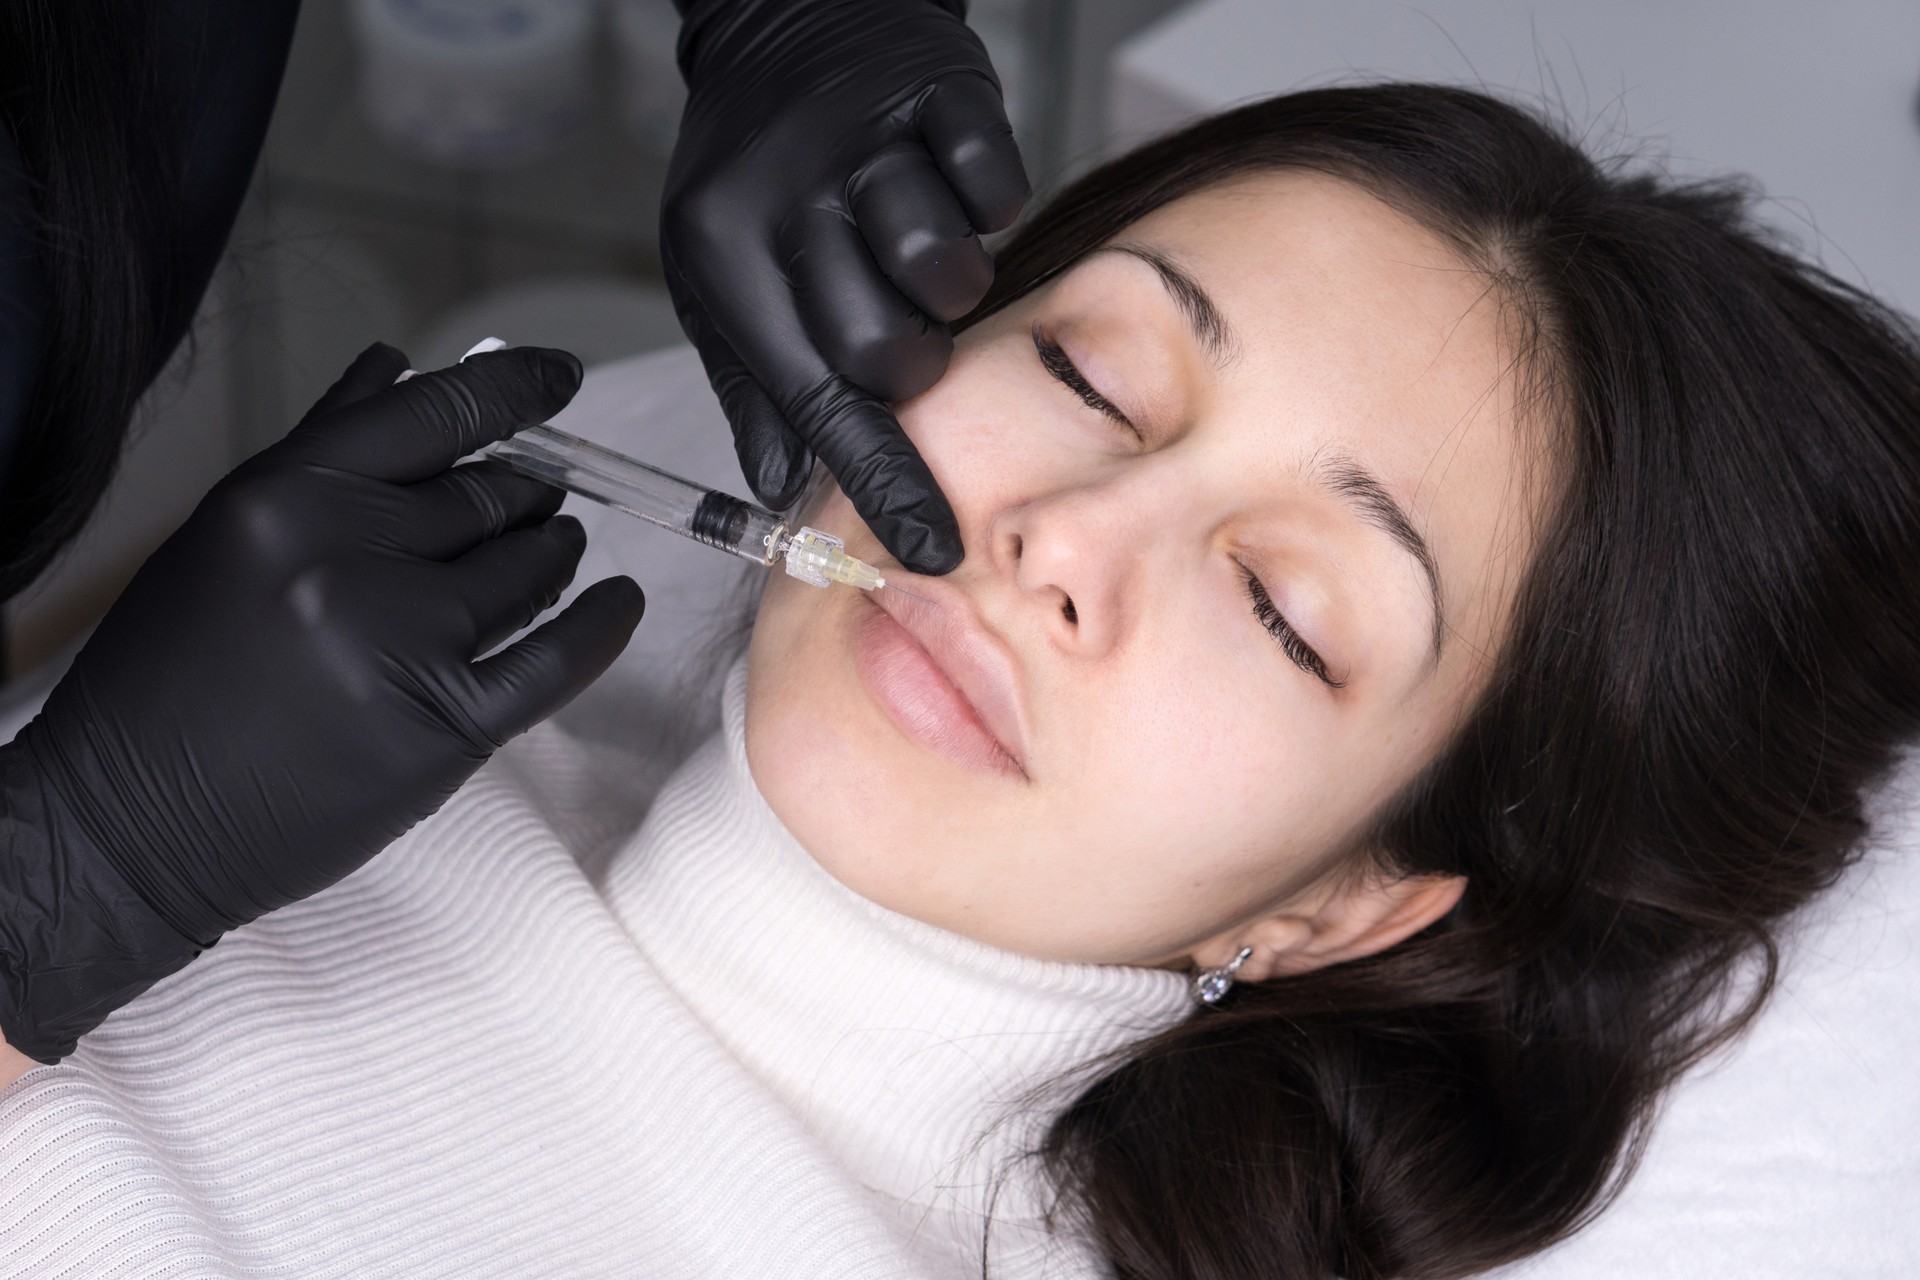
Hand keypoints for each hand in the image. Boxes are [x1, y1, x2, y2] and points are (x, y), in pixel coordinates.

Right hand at [14, 343, 643, 990]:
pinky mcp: (443, 728)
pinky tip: (618, 600)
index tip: (558, 377)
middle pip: (489, 495)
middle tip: (544, 491)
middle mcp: (347, 560)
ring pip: (527, 570)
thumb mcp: (227, 534)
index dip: (516, 387)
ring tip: (555, 544)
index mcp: (283, 497)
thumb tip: (400, 363)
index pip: (435, 413)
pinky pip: (556, 659)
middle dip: (529, 488)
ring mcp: (400, 645)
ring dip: (554, 551)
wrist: (133, 827)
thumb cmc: (171, 676)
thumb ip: (324, 445)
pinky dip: (600, 624)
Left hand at [662, 0, 1028, 573]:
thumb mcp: (714, 276)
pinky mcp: (940, 91)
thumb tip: (786, 487)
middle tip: (898, 323)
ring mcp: (867, 140)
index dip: (884, 480)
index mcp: (726, 252)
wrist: (786, 19)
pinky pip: (995, 186)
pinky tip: (945, 185)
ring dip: (950, 283)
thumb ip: (752, 383)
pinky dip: (987, 201)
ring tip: (916, 251)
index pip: (814, 397)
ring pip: (946, 270)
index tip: (933, 545)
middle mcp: (790, 196)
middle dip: (912, 362)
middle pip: (887, 346)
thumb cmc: (753, 172)